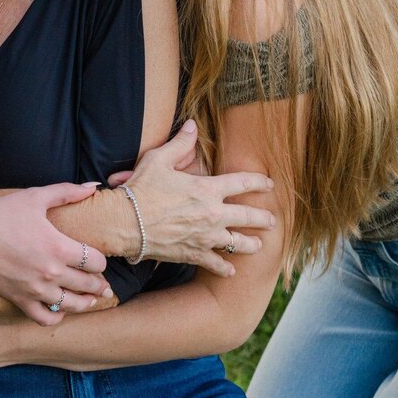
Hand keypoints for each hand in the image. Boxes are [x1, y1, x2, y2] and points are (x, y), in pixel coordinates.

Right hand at [0, 183, 112, 323]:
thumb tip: (93, 186)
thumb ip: (66, 192)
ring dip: (85, 302)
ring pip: (73, 305)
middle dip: (98, 283)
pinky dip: (57, 317)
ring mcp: (35, 289)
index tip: (97, 257)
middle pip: (89, 285)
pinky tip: (61, 309)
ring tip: (90, 298)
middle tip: (102, 282)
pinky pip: (46, 319)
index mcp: (57, 246)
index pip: (96, 262)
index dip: (101, 260)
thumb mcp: (34, 197)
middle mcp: (50, 272)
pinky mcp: (20, 300)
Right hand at [118, 122, 274, 276]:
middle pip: (248, 217)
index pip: (243, 182)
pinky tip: (231, 271)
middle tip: (273, 221)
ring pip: (238, 244)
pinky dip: (225, 268)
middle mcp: (212, 214)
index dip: (259, 182)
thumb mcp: (159, 160)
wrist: (125, 222)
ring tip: (258, 245)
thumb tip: (192, 125)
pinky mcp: (194, 254)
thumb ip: (180, 144)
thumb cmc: (141, 189)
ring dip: (251, 244)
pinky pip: (216, 264)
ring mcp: (205, 237)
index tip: (269, 184)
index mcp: (207, 189)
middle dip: (264, 218)